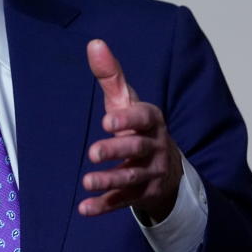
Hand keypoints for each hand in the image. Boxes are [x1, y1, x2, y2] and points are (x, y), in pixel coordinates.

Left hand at [78, 40, 182, 222]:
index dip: (128, 119)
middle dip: (117, 150)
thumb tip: (94, 42)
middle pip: (137, 149)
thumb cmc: (138, 127)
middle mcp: (154, 148)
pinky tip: (84, 209)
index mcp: (151, 122)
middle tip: (93, 152)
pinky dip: (104, 206)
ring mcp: (150, 174)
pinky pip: (123, 202)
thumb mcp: (126, 101)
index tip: (107, 120)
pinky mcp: (141, 195)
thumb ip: (110, 75)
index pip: (144, 118)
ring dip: (109, 181)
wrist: (167, 168)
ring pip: (131, 178)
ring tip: (87, 181)